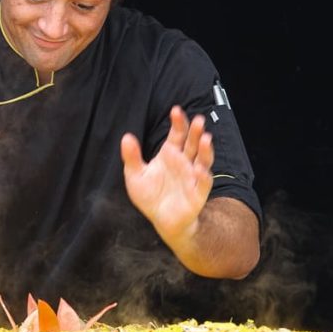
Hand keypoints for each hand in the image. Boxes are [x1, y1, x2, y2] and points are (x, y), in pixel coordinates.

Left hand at [121, 106, 213, 239]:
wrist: (161, 220)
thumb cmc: (150, 196)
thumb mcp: (135, 175)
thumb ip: (131, 157)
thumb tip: (126, 137)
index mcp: (170, 154)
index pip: (177, 134)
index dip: (178, 122)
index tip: (176, 110)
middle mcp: (184, 162)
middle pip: (193, 143)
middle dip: (196, 131)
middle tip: (199, 120)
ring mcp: (193, 176)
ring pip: (203, 159)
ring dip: (205, 150)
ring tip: (206, 138)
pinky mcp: (197, 193)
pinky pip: (203, 183)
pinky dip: (203, 176)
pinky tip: (200, 169)